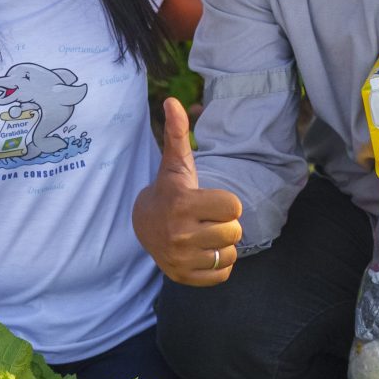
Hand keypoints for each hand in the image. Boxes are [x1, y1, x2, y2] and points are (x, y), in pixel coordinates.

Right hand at [132, 96, 243, 286]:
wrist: (143, 226)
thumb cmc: (169, 190)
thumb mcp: (175, 163)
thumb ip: (178, 133)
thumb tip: (172, 100)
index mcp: (182, 205)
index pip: (234, 207)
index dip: (226, 202)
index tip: (209, 200)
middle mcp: (180, 235)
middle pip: (236, 232)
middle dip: (226, 224)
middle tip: (206, 218)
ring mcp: (181, 260)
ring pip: (231, 254)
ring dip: (223, 244)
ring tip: (204, 234)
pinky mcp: (185, 278)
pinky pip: (223, 274)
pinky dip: (218, 264)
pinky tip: (202, 251)